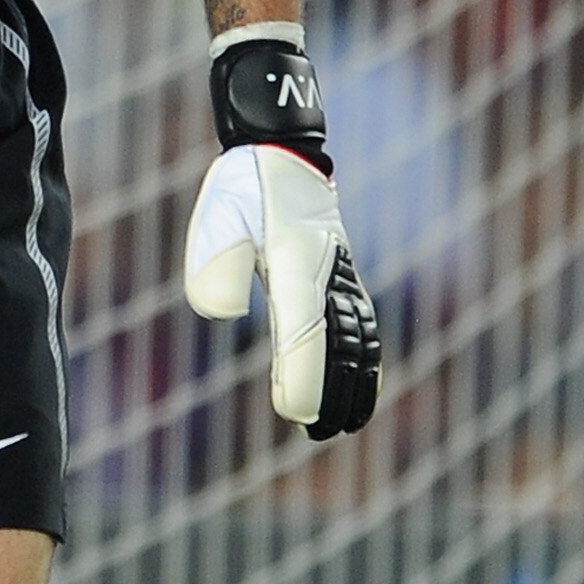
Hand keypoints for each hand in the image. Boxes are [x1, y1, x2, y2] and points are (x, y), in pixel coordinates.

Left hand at [184, 144, 381, 439]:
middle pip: (341, 347)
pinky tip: (361, 376)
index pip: (305, 335)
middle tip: (317, 434)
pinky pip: (364, 322)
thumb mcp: (217, 219)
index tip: (293, 414)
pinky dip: (366, 356)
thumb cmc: (243, 187)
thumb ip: (217, 269)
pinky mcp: (343, 274)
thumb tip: (225, 316)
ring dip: (352, 382)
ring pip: (359, 339)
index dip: (303, 378)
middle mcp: (327, 277)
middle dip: (331, 394)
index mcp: (296, 269)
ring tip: (342, 422)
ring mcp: (341, 276)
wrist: (281, 150)